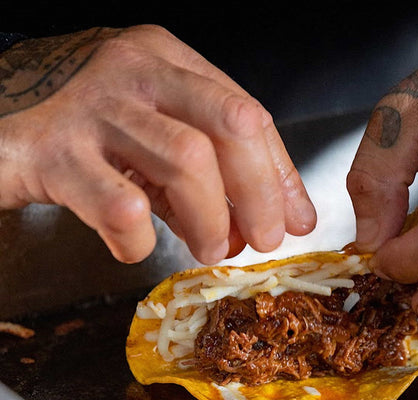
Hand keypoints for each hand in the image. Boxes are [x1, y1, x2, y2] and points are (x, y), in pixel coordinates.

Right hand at [0, 26, 315, 262]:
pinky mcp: (52, 153)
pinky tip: (134, 247)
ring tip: (209, 251)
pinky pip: (121, 205)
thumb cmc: (77, 132)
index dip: (279, 174)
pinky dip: (140, 241)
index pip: (246, 113)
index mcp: (164, 59)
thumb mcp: (148, 137)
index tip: (295, 220)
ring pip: (186, 160)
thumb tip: (263, 224)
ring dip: (210, 220)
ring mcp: (92, 107)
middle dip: (260, 192)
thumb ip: (205, 174)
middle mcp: (133, 70)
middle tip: (262, 241)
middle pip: (230, 124)